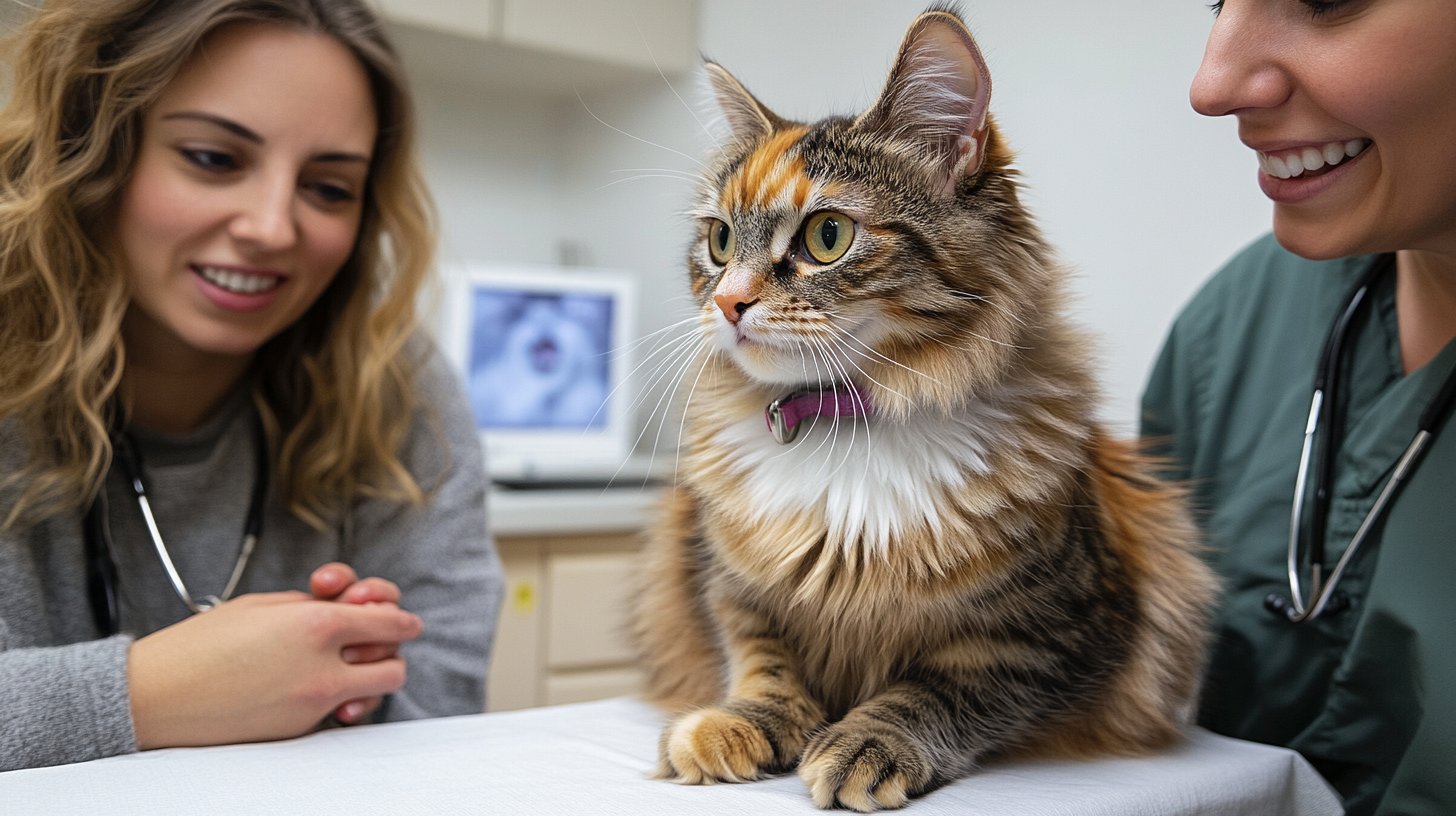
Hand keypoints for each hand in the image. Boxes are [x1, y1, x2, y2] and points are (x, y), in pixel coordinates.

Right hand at [127, 591, 421, 749]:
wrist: (157, 696)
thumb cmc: (201, 644)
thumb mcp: (263, 604)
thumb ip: (316, 605)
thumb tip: (350, 612)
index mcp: (317, 624)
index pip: (390, 621)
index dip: (400, 617)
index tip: (401, 619)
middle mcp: (324, 667)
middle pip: (395, 661)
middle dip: (391, 648)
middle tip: (374, 638)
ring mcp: (314, 704)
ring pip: (378, 692)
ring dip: (373, 676)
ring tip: (350, 664)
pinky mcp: (299, 730)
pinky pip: (340, 712)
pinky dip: (341, 700)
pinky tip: (319, 688)